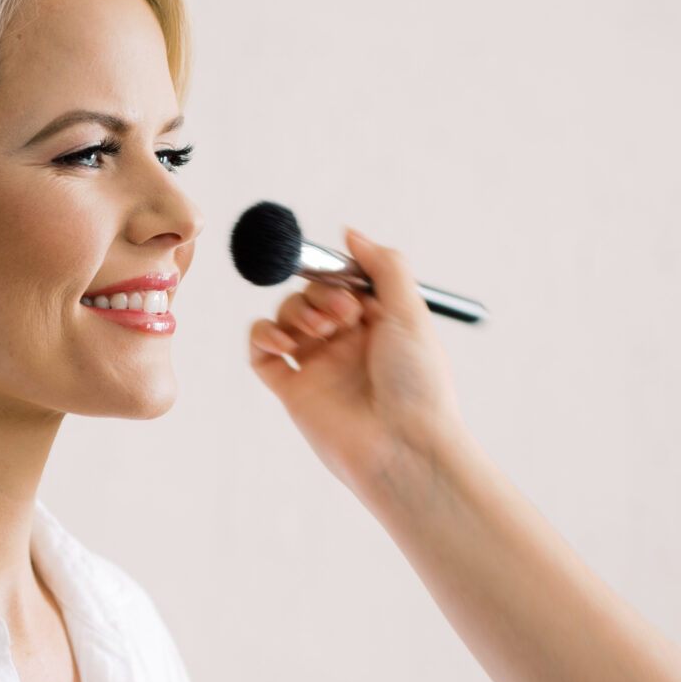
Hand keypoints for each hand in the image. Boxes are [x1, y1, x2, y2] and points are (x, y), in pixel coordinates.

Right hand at [247, 229, 464, 497]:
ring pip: (285, 318)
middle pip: (311, 295)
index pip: (345, 282)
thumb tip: (350, 233)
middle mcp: (346, 343)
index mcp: (379, 324)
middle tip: (342, 314)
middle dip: (320, 293)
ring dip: (294, 311)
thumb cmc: (418, 386)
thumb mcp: (412, 312)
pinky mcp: (292, 390)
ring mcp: (317, 366)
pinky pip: (261, 351)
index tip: (343, 279)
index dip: (338, 274)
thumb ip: (385, 266)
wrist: (403, 448)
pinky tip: (282, 342)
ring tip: (318, 331)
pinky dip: (262, 335)